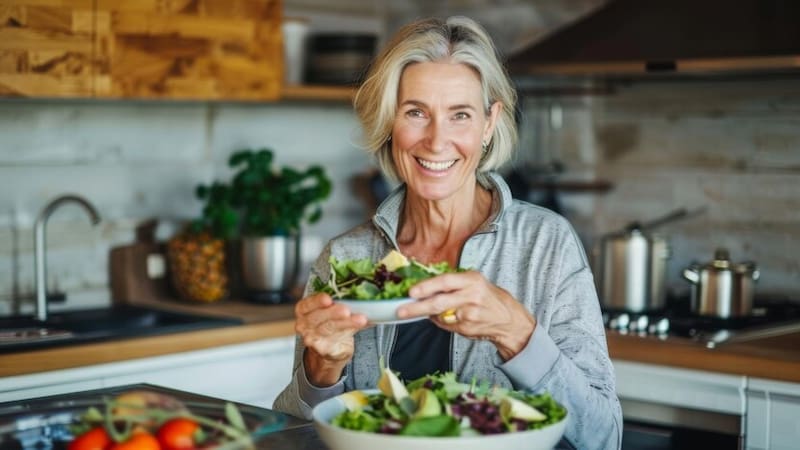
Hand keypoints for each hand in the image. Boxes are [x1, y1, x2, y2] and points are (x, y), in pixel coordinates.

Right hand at [294, 292, 368, 385]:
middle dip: (332, 313)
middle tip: (346, 310)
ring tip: (360, 319)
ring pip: (329, 329)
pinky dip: (351, 330)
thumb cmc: (329, 323)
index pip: (306, 305)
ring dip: (346, 323)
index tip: (328, 299)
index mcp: (303, 310)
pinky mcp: (325, 349)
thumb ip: (340, 300)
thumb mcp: (329, 309)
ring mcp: (313, 339)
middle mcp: (304, 325)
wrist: (329, 348)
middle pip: (317, 318)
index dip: (316, 301)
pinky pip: (338, 339)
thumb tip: (362, 293)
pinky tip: (361, 325)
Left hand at [396, 271, 535, 360]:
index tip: (411, 292)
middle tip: (402, 311)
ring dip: (428, 315)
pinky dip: (441, 322)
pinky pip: (447, 325)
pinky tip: (448, 318)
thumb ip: (452, 284)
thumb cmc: (489, 298)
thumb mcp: (474, 283)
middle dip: (417, 307)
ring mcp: (470, 314)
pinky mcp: (468, 328)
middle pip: (439, 302)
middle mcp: (471, 296)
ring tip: (420, 312)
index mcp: (472, 280)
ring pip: (440, 315)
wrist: (509, 320)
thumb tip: (425, 289)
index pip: (446, 281)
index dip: (427, 286)